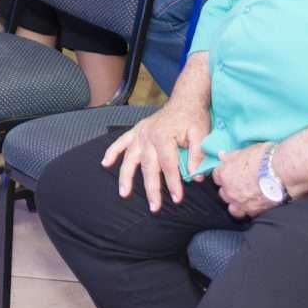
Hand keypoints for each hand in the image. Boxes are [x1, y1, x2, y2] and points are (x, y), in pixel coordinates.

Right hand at [101, 97, 211, 211]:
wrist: (185, 99)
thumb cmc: (194, 117)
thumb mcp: (201, 134)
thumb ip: (197, 155)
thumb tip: (195, 176)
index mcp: (164, 135)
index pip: (168, 165)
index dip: (173, 183)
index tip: (177, 199)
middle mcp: (147, 135)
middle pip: (148, 166)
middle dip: (151, 188)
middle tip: (154, 207)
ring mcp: (139, 133)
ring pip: (130, 158)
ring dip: (126, 176)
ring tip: (124, 193)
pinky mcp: (136, 131)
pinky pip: (120, 142)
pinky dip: (112, 152)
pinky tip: (105, 163)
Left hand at [213, 145, 276, 218]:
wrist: (284, 170)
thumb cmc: (266, 157)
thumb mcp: (246, 151)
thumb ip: (231, 156)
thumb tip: (222, 155)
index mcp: (224, 174)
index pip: (216, 176)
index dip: (225, 175)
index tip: (231, 174)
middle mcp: (229, 190)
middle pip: (223, 193)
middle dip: (230, 190)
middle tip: (241, 185)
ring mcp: (240, 203)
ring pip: (233, 208)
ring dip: (238, 204)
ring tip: (248, 198)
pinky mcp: (254, 211)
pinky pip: (248, 214)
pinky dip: (251, 210)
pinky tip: (258, 204)